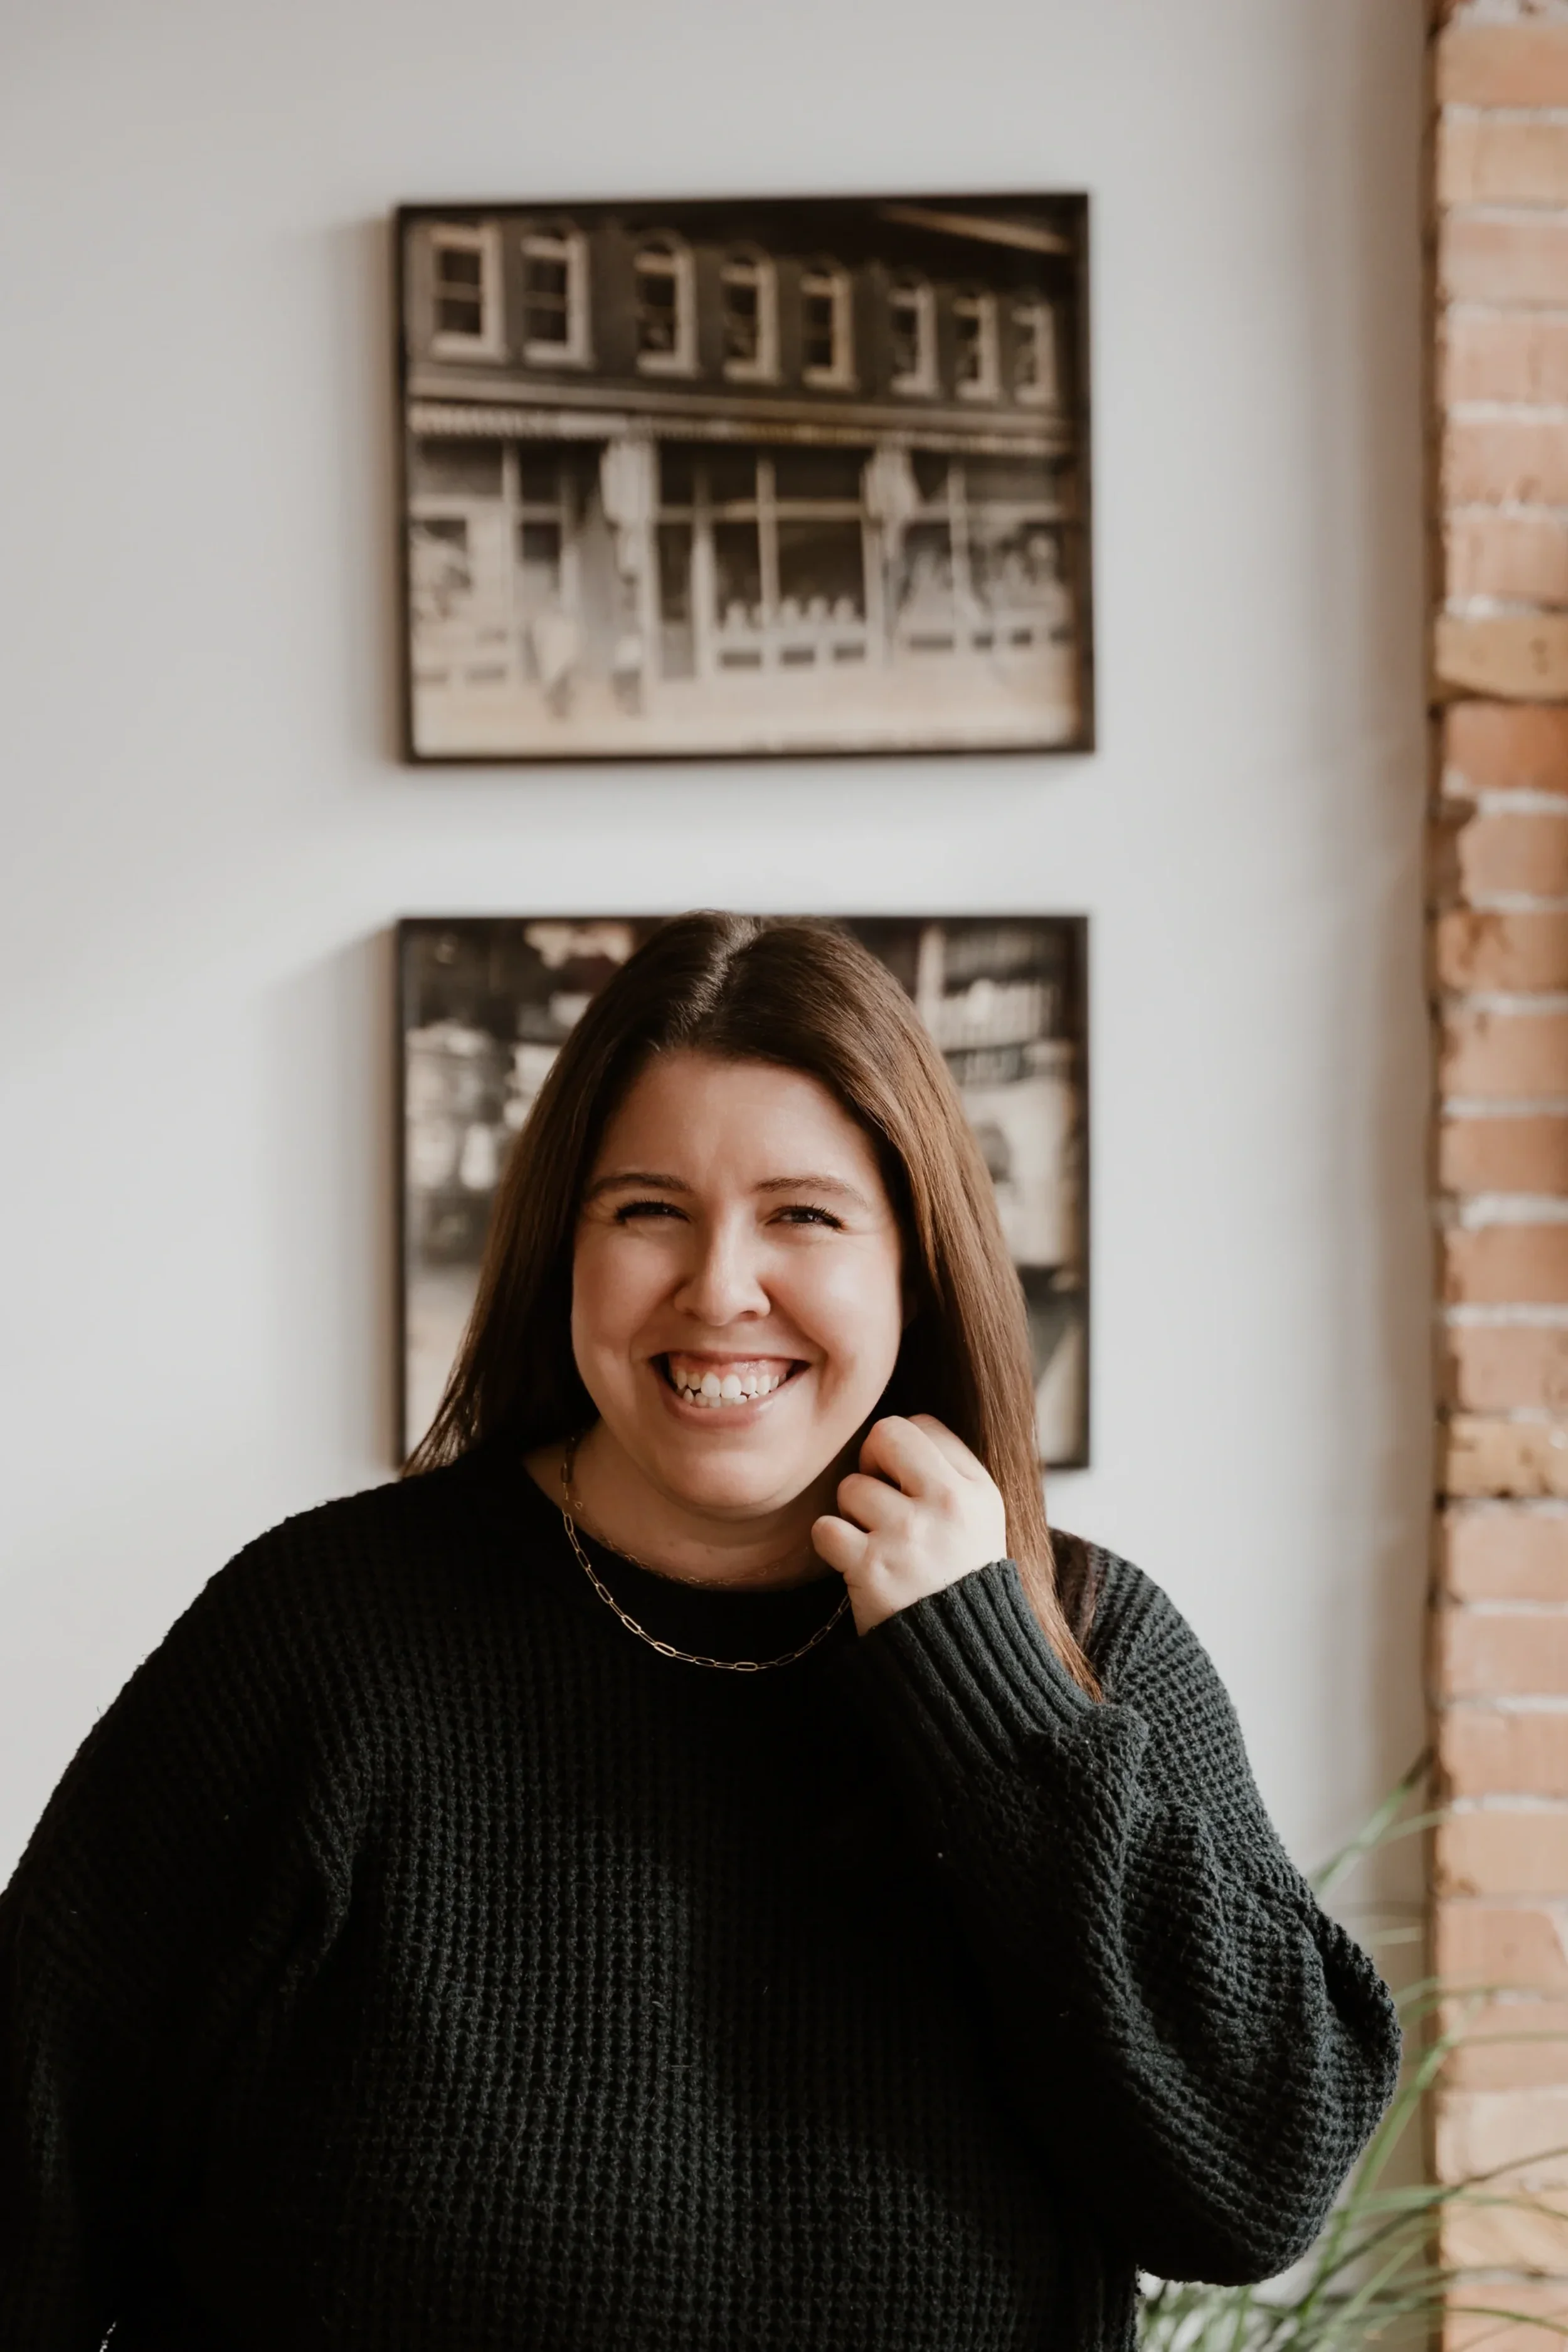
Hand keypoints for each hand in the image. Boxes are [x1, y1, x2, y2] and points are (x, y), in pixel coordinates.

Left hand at [812, 1414, 1008, 1635]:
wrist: (962, 1659)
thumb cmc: (960, 1583)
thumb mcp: (980, 1521)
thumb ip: (948, 1473)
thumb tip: (892, 1436)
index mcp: (975, 1490)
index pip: (922, 1426)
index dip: (901, 1451)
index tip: (904, 1482)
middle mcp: (946, 1504)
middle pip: (884, 1436)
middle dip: (871, 1463)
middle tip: (878, 1501)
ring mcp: (907, 1535)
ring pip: (850, 1487)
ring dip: (853, 1515)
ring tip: (877, 1544)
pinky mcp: (871, 1569)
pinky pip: (825, 1529)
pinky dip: (832, 1545)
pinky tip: (854, 1563)